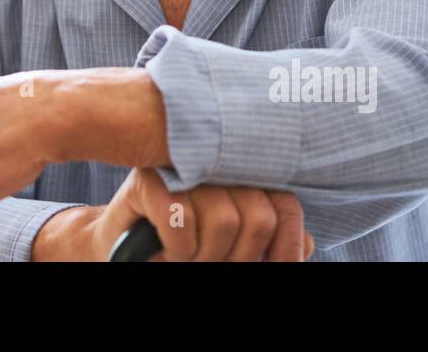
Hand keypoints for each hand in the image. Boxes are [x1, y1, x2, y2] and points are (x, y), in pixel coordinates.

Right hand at [67, 168, 314, 260]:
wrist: (119, 247)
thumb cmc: (180, 244)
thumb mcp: (231, 245)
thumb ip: (269, 240)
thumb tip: (307, 243)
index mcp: (241, 173)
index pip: (285, 205)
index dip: (286, 246)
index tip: (272, 265)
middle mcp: (215, 161)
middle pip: (258, 218)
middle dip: (238, 257)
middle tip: (211, 260)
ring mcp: (181, 166)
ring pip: (222, 221)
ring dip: (203, 256)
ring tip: (186, 255)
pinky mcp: (149, 178)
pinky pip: (182, 221)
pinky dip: (177, 249)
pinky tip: (164, 247)